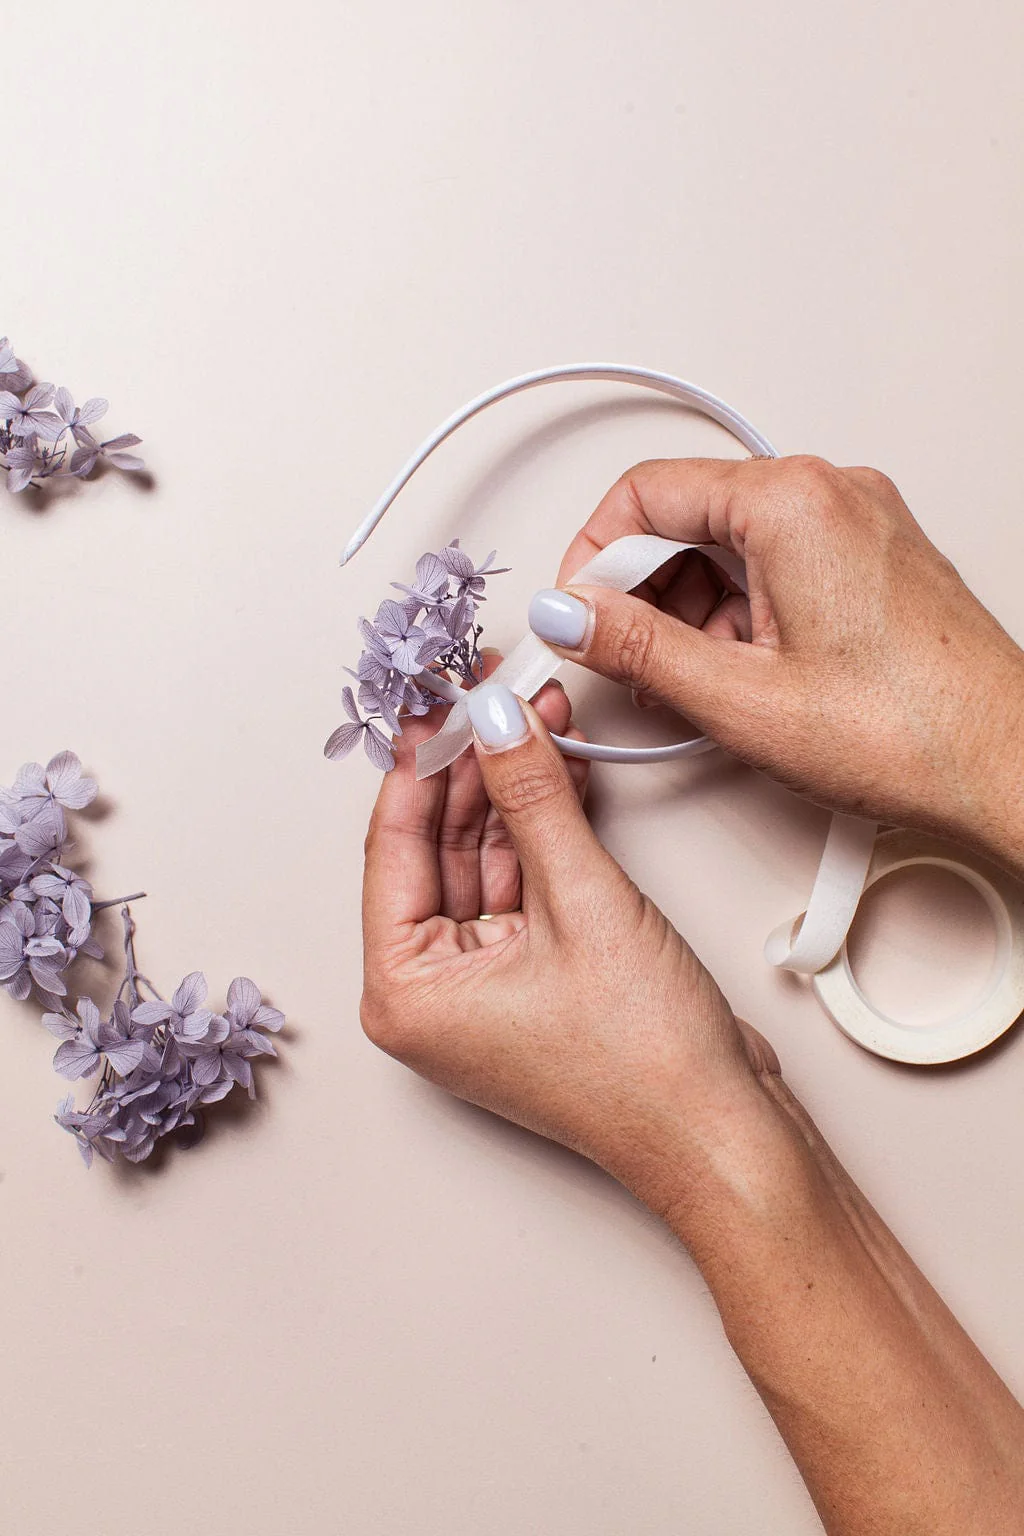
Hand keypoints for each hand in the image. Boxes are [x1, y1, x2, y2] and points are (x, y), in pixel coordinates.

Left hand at [360, 675, 777, 1212]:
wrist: (723, 1135)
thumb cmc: (644, 1065)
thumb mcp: (582, 904)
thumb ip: (533, 799)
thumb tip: (498, 720)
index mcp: (405, 993)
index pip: (394, 848)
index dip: (421, 763)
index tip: (439, 697)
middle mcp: (434, 994)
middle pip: (438, 849)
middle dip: (474, 766)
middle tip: (493, 691)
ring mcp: (486, 988)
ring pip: (485, 860)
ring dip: (516, 788)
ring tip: (539, 710)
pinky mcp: (536, 979)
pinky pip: (525, 884)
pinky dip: (544, 829)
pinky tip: (562, 766)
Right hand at [528, 456, 1023, 865]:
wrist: (1005, 764)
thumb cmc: (910, 730)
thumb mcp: (742, 697)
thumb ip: (637, 647)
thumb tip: (572, 614)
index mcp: (792, 503)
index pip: (646, 491)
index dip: (593, 557)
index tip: (578, 613)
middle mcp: (830, 493)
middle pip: (689, 515)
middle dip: (646, 591)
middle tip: (630, 660)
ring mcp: (858, 522)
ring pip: (732, 544)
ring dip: (694, 610)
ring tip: (698, 685)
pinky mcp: (873, 557)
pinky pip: (778, 563)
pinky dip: (742, 614)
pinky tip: (742, 676)